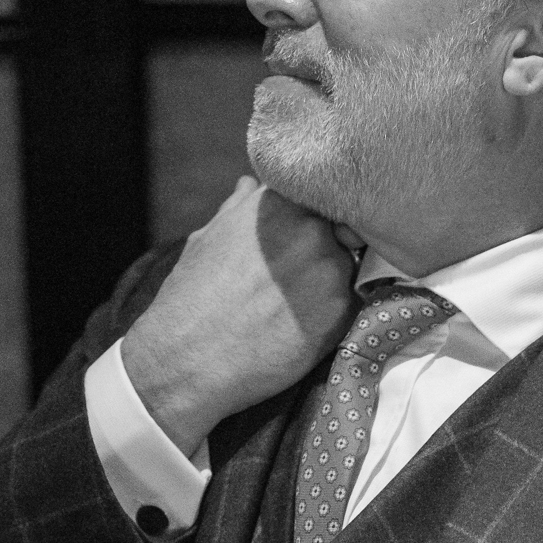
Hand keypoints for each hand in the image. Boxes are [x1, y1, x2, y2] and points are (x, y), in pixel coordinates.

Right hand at [120, 176, 353, 454]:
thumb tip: (248, 184)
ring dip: (330, 284)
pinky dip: (334, 315)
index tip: (298, 239)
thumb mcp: (208, 237)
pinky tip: (300, 327)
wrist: (190, 357)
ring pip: (349, 269)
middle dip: (325, 250)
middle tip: (294, 278)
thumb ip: (238, 208)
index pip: (319, 197)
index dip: (314, 219)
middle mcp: (311, 228)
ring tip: (292, 306)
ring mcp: (331, 269)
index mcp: (279, 200)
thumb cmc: (191, 296)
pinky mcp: (343, 311)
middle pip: (341, 231)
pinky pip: (351, 305)